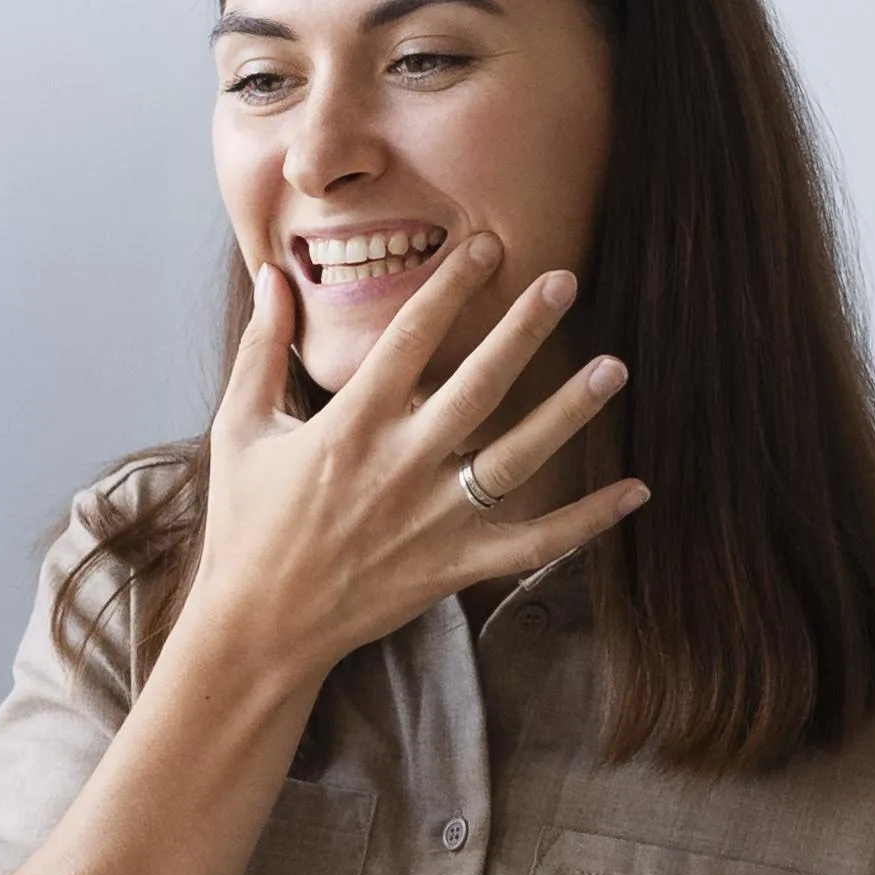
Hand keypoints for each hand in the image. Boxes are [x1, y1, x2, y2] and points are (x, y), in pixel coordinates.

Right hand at [169, 234, 645, 697]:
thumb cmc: (245, 525)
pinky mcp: (453, 566)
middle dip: (523, 329)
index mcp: (349, 428)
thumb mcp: (239, 430)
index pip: (409, 339)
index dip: (451, 287)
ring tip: (613, 368)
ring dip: (568, 411)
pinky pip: (533, 543)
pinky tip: (635, 490)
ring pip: (517, 458)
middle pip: (477, 385)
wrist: (257, 629)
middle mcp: (399, 468)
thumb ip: (262, 351)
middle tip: (565, 281)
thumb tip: (272, 277)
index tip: (487, 246)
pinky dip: (586, 521)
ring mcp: (432, 521)